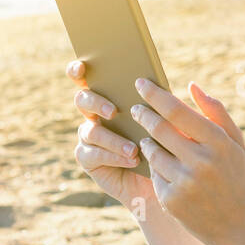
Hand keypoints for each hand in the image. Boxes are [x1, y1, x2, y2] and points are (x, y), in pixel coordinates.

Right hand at [66, 59, 155, 210]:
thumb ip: (161, 100)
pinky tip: (132, 160)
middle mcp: (95, 114)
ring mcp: (89, 137)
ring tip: (133, 148)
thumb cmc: (165, 142)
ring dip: (112, 139)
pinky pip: (93, 154)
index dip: (77, 70)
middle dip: (95, 102)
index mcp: (110, 96)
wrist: (163, 178)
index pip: (86, 78)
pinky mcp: (88, 159)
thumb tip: (167, 83)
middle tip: (114, 111)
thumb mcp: (167, 118)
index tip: (81, 66)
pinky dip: (114, 156)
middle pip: (82, 100)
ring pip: (90, 131)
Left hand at [130, 77, 244, 244]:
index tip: (140, 83)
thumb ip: (215, 112)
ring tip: (148, 137)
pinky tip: (159, 164)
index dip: (155, 95)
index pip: (177, 111)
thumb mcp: (235, 143)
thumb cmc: (234, 175)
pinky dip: (153, 166)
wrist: (237, 225)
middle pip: (159, 129)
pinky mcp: (170, 200)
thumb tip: (191, 85)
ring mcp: (184, 183)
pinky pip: (153, 174)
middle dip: (143, 114)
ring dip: (146, 141)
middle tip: (136, 108)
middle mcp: (201, 161)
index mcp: (218, 142)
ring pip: (151, 151)